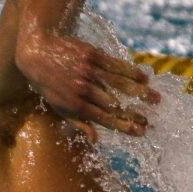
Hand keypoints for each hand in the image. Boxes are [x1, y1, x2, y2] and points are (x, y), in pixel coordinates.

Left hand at [15, 33, 159, 135]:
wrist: (36, 51)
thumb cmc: (47, 82)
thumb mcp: (58, 106)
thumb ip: (78, 123)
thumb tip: (96, 140)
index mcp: (75, 106)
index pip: (105, 119)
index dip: (125, 126)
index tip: (141, 132)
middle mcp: (83, 90)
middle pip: (116, 104)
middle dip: (136, 112)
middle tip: (152, 118)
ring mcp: (88, 72)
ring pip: (120, 84)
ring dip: (141, 92)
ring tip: (156, 99)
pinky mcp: (92, 55)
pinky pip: (116, 65)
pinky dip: (132, 72)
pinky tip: (145, 77)